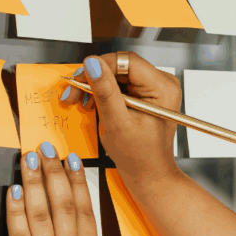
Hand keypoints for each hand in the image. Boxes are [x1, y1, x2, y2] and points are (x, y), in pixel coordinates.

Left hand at [6, 142, 131, 235]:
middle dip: (53, 172)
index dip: (77, 181)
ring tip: (28, 159)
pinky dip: (16, 212)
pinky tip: (15, 192)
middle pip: (61, 203)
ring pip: (40, 213)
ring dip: (34, 183)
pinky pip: (19, 235)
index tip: (72, 160)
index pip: (83, 209)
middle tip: (46, 148)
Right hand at [62, 53, 182, 183]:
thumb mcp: (117, 123)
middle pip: (120, 66)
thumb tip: (93, 64)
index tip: (80, 78)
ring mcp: (154, 89)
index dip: (100, 66)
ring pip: (117, 74)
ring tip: (80, 101)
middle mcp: (162, 84)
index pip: (126, 61)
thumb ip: (105, 91)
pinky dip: (103, 93)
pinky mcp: (145, 95)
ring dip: (95, 86)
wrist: (149, 174)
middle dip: (94, 79)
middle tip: (73, 92)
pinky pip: (120, 84)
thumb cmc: (139, 157)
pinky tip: (92, 103)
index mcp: (162, 88)